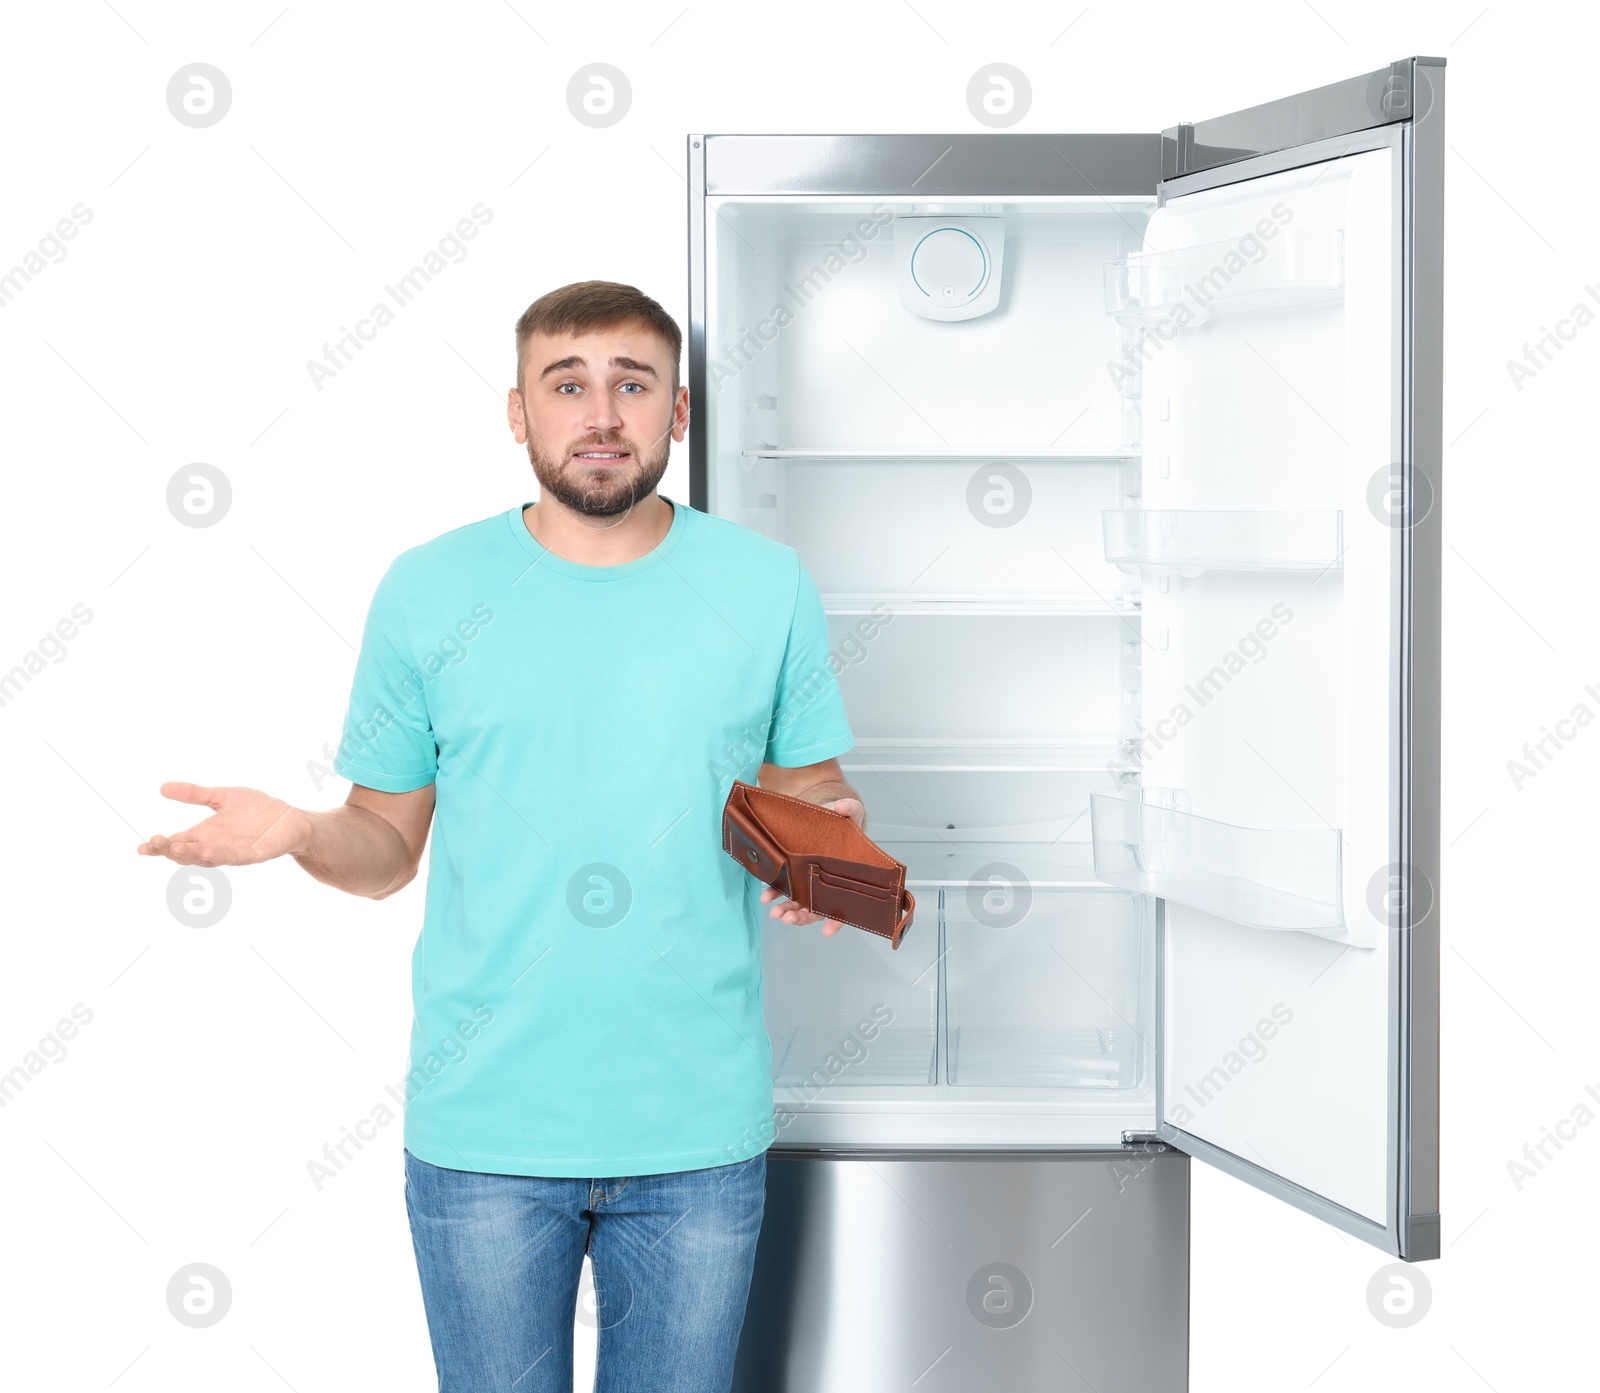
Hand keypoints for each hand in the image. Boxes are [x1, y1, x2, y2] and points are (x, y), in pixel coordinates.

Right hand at [136, 783, 311, 866]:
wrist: (291, 819)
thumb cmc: (257, 810)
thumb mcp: (222, 797)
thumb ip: (195, 794)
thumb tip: (162, 787)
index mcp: (206, 834)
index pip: (177, 842)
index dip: (159, 846)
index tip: (141, 848)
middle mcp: (216, 846)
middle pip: (187, 852)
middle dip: (170, 849)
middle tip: (153, 843)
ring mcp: (234, 852)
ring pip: (207, 858)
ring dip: (191, 854)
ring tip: (175, 848)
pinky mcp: (254, 854)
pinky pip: (235, 857)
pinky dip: (221, 856)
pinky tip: (209, 852)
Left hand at [760, 797, 864, 938]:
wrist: (826, 817)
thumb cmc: (846, 822)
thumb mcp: (852, 812)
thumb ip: (850, 809)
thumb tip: (842, 808)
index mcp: (847, 878)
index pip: (844, 905)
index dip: (836, 920)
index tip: (827, 930)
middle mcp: (828, 886)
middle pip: (816, 910)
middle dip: (802, 917)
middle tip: (788, 918)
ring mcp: (809, 883)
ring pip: (799, 905)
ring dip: (787, 910)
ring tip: (774, 912)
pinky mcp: (794, 875)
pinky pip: (784, 889)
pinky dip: (775, 894)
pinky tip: (766, 896)